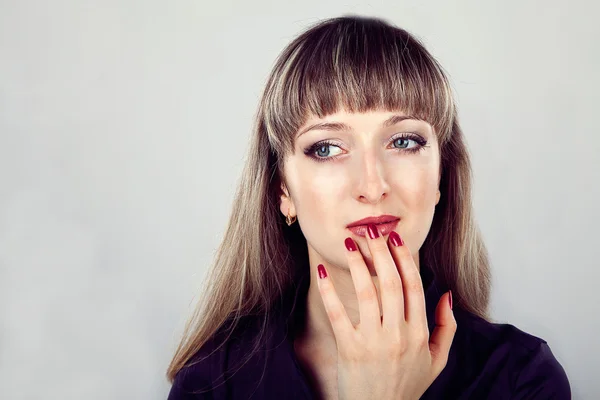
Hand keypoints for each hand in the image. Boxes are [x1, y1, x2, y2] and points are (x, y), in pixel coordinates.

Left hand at [316, 224, 455, 399]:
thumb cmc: (407, 386)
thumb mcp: (436, 361)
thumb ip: (446, 328)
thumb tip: (447, 295)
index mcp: (419, 333)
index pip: (413, 287)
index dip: (404, 259)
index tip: (394, 238)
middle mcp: (398, 335)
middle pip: (391, 283)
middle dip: (380, 252)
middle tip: (370, 230)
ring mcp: (373, 342)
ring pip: (367, 293)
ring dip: (357, 264)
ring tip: (348, 243)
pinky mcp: (350, 349)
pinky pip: (338, 313)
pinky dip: (329, 290)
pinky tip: (322, 271)